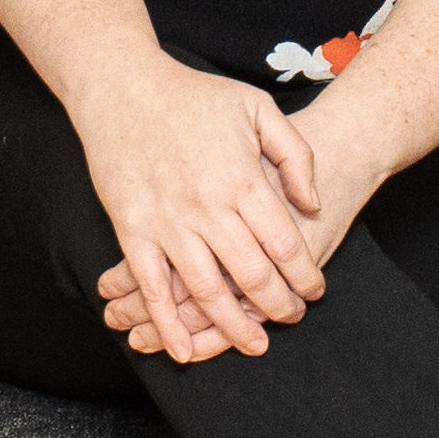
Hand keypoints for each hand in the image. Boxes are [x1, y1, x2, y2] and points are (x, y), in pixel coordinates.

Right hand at [71, 49, 326, 361]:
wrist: (124, 87)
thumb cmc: (194, 96)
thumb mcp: (258, 109)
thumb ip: (295, 155)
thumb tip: (312, 204)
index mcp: (241, 179)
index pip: (285, 244)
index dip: (305, 275)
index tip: (314, 290)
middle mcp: (206, 206)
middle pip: (252, 275)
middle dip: (279, 305)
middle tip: (292, 317)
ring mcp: (166, 222)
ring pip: (206, 291)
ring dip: (233, 326)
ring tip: (255, 343)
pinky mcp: (131, 230)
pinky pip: (152, 288)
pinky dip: (168, 324)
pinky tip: (186, 350)